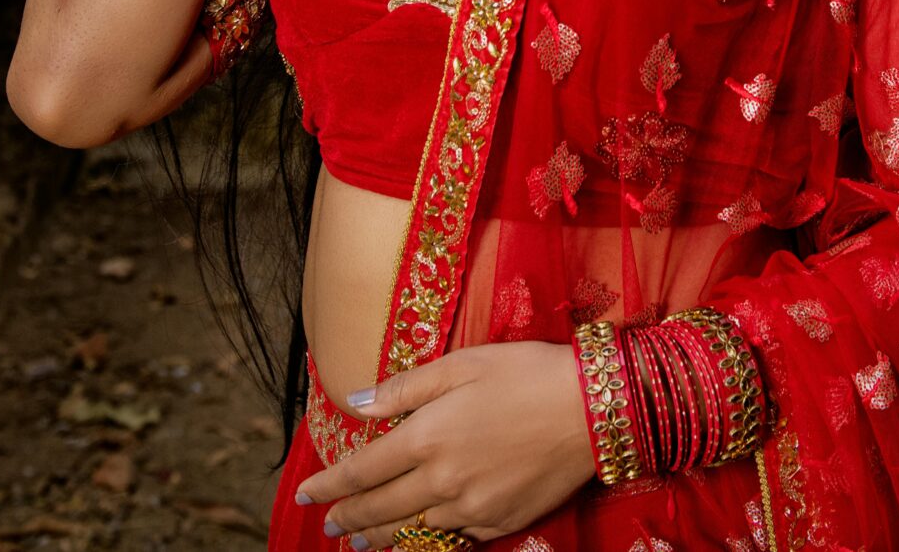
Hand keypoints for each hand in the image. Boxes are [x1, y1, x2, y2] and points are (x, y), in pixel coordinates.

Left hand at [294, 341, 597, 545]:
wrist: (593, 409)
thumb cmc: (525, 373)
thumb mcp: (461, 364)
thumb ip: (405, 388)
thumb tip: (357, 402)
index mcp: (426, 437)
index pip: (361, 471)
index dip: (329, 486)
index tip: (305, 493)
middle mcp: (441, 481)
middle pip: (379, 509)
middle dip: (347, 517)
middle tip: (327, 523)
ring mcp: (470, 508)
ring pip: (411, 531)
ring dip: (379, 537)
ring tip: (359, 540)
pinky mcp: (499, 523)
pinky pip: (451, 540)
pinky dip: (425, 542)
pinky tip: (417, 539)